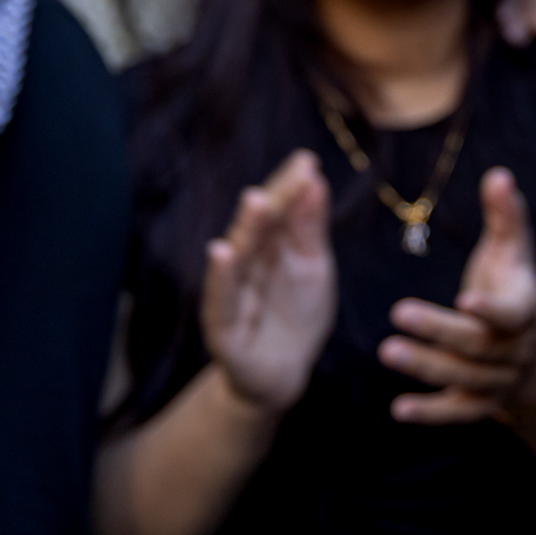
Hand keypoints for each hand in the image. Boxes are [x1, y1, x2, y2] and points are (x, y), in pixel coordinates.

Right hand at [202, 150, 337, 415]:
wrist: (284, 375)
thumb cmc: (295, 314)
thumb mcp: (312, 267)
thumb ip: (309, 226)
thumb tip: (314, 177)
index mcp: (268, 248)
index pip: (277, 212)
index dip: (290, 187)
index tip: (308, 160)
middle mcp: (245, 266)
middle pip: (257, 230)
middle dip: (272, 201)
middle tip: (292, 172)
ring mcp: (232, 296)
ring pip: (238, 259)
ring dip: (247, 230)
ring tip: (257, 200)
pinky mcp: (224, 330)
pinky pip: (221, 301)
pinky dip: (221, 278)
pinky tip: (223, 253)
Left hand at [382, 168, 535, 423]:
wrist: (532, 349)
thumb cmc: (511, 285)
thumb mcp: (511, 250)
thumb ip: (505, 215)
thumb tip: (499, 174)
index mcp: (525, 306)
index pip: (514, 311)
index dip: (493, 308)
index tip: (465, 299)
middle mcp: (516, 348)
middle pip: (479, 344)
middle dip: (439, 331)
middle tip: (397, 315)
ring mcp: (500, 380)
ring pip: (465, 378)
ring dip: (427, 367)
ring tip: (387, 350)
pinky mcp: (481, 405)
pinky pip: (459, 413)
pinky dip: (431, 413)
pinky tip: (397, 410)